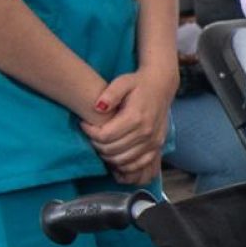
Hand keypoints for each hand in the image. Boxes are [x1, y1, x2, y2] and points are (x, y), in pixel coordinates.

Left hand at [82, 64, 174, 183]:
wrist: (161, 86)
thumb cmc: (138, 83)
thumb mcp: (122, 82)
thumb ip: (110, 94)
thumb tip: (97, 107)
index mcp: (135, 116)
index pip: (105, 135)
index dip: (90, 133)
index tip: (84, 124)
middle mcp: (145, 132)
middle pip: (112, 149)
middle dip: (96, 144)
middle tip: (91, 134)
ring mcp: (152, 141)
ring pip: (122, 160)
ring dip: (107, 155)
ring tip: (101, 143)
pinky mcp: (157, 146)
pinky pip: (137, 164)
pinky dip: (123, 164)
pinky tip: (115, 154)